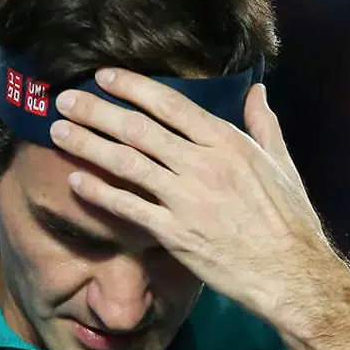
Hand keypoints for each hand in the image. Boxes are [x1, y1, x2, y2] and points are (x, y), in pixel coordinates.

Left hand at [50, 67, 345, 331]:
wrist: (291, 273)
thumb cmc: (289, 220)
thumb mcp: (282, 163)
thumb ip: (263, 124)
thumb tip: (256, 91)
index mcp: (228, 142)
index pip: (170, 104)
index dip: (132, 87)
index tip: (104, 76)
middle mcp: (204, 164)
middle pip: (139, 128)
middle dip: (97, 110)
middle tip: (64, 98)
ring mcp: (188, 199)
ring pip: (127, 163)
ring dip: (88, 144)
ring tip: (58, 131)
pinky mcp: (176, 234)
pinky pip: (129, 208)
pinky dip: (100, 193)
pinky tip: (76, 182)